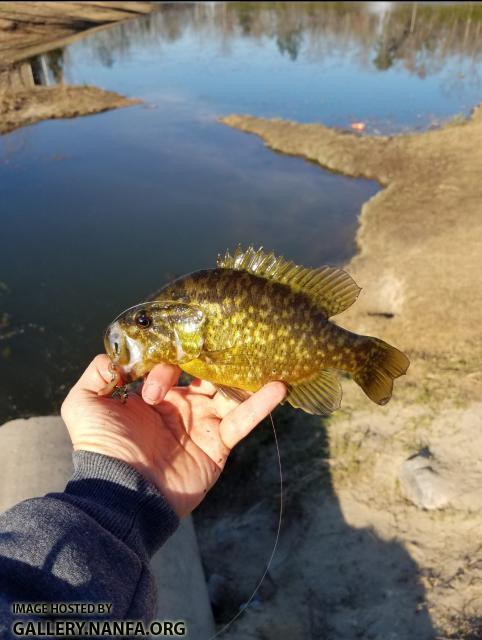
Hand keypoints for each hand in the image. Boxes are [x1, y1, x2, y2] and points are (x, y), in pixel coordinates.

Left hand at [61, 355, 286, 516]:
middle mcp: (181, 406)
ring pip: (228, 393)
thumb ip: (97, 375)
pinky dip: (260, 405)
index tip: (154, 385)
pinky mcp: (218, 444)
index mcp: (153, 396)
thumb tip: (117, 355)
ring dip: (245, 376)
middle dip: (210, 360)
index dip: (166, 364)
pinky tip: (278, 386)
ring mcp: (202, 424)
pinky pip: (242, 421)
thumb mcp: (83, 405)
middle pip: (204, 374)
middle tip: (222, 346)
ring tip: (263, 355)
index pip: (171, 365)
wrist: (123, 492)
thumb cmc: (101, 448)